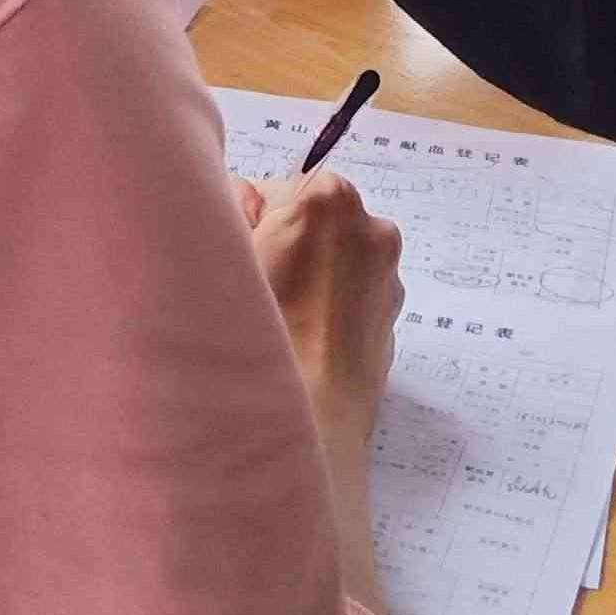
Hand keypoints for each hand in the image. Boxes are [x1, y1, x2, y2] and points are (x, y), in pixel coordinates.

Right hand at [244, 168, 404, 601]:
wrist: (306, 426)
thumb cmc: (257, 337)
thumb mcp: (221, 254)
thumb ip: (228, 208)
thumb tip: (242, 204)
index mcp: (327, 197)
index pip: (270, 188)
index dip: (245, 223)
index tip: (236, 262)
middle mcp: (372, 227)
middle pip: (308, 218)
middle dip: (281, 243)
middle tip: (254, 293)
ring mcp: (389, 276)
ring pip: (332, 257)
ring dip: (306, 275)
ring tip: (277, 322)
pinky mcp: (393, 318)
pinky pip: (350, 294)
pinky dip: (327, 306)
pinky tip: (300, 341)